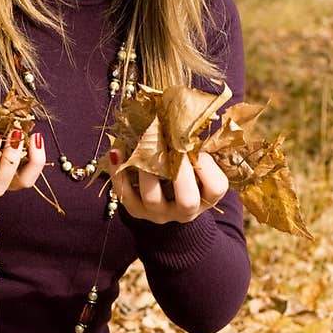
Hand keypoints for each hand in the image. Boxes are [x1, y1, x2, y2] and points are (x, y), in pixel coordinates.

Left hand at [108, 148, 227, 223]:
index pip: (216, 188)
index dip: (209, 167)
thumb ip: (197, 149)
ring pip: (152, 198)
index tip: (198, 149)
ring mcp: (159, 213)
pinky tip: (117, 152)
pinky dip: (119, 173)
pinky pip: (125, 195)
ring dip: (147, 171)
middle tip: (173, 147)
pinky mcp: (137, 210)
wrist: (166, 201)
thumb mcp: (197, 165)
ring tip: (143, 147)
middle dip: (181, 172)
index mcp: (205, 197)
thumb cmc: (186, 174)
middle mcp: (185, 211)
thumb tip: (186, 119)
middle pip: (187, 201)